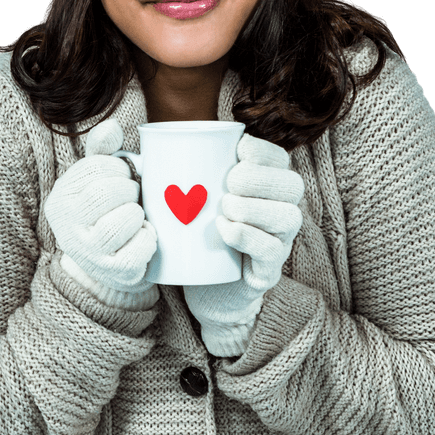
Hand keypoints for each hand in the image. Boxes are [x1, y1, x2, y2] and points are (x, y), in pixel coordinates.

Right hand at [44, 119, 158, 302]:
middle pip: (106, 192)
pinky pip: (139, 250)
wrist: (109, 263)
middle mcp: (67, 227)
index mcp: (61, 198)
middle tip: (134, 195)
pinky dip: (149, 239)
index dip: (118, 168)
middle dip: (130, 189)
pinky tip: (144, 235)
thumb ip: (102, 150)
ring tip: (136, 216)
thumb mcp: (97, 178)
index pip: (94, 168)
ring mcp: (89, 253)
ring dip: (138, 214)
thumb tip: (111, 126)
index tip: (124, 175)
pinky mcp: (114, 272)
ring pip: (125, 220)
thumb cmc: (106, 211)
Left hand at [184, 133, 303, 353]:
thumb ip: (174, 176)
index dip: (263, 151)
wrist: (202, 286)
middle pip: (292, 185)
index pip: (280, 160)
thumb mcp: (188, 200)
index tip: (238, 148)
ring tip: (224, 208)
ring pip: (288, 216)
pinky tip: (226, 230)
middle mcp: (282, 211)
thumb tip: (142, 157)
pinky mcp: (269, 270)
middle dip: (259, 177)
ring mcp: (280, 242)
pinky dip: (249, 237)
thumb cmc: (196, 233)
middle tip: (228, 182)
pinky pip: (272, 251)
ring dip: (255, 207)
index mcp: (268, 187)